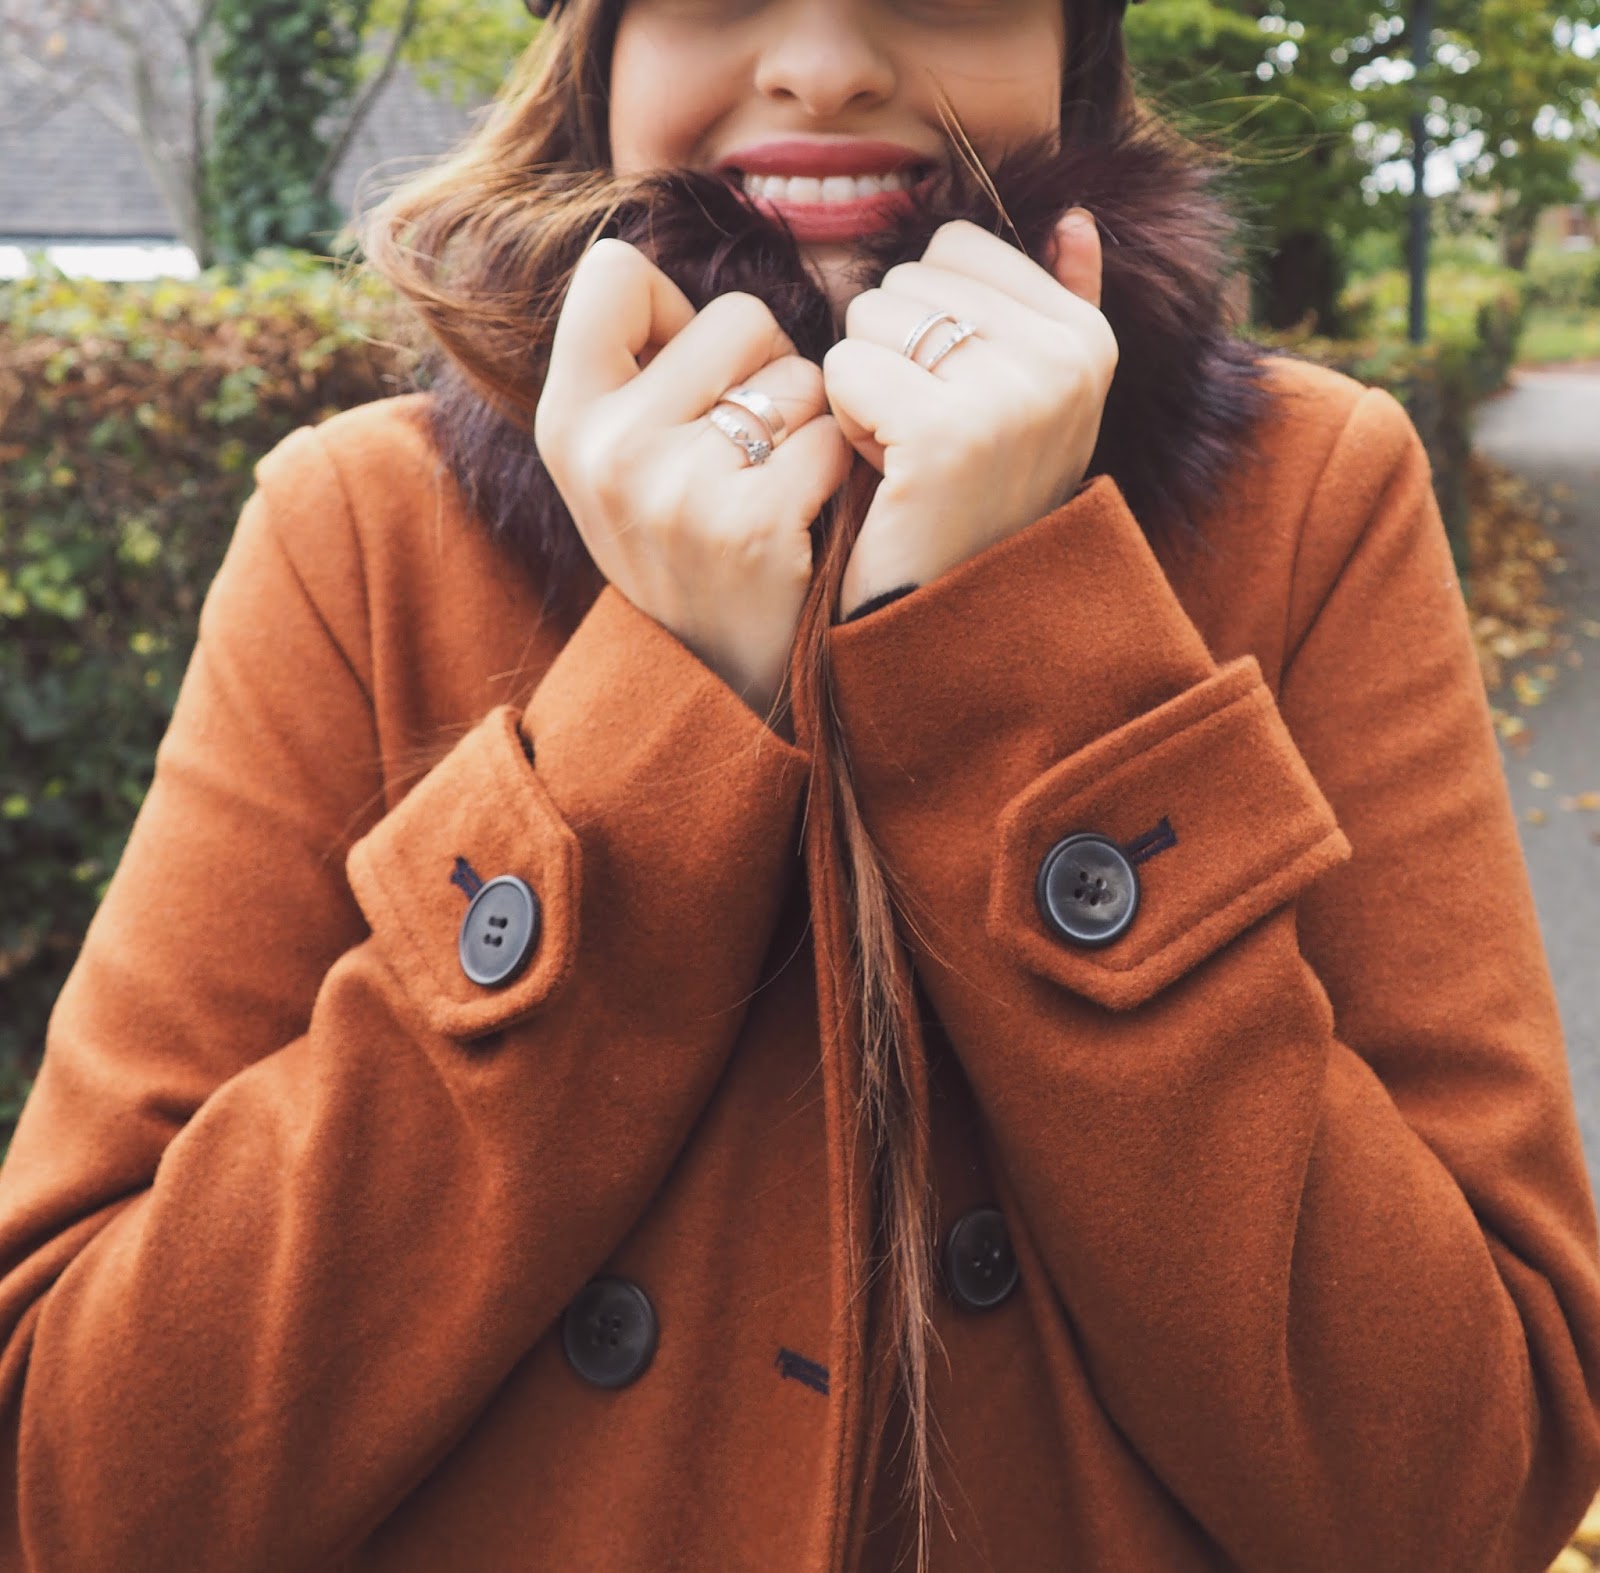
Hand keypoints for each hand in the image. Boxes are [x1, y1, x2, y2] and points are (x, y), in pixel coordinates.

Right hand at [535, 239, 853, 719]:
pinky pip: (831, 435)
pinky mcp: (750, 525)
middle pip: (737, 314)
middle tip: (750, 453)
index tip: (691, 375)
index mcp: (566, 420)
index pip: (615, 270)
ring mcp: (675, 489)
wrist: (722, 683)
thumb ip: (637, 364)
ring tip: (778, 489)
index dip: (674, 311)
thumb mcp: (620, 460)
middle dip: (767, 371)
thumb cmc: (687, 545)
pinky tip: (808, 521)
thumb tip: (668, 252)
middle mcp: (607, 449)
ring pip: (799, 374)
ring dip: (811, 423)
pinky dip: (837, 471)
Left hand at [821, 209, 1117, 620]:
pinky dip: (846, 423)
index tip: (955, 400)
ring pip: (869, 318)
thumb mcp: (1032, 404)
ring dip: (866, 389)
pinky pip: (845, 368)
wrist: (955, 621)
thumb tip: (1073, 217)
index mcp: (1089, 339)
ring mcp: (1015, 394)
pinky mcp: (949, 433)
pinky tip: (886, 475)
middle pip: (905, 280)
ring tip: (908, 457)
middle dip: (893, 357)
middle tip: (926, 440)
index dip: (927, 322)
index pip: (954, 248)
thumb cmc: (972, 502)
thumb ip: (1056, 305)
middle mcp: (1067, 358)